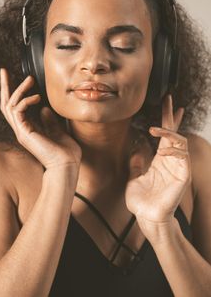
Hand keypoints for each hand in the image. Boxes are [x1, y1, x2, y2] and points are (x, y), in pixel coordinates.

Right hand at [0, 68, 81, 171]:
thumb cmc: (65, 152)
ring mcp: (21, 132)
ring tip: (29, 79)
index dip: (13, 92)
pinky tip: (37, 97)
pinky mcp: (24, 133)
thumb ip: (50, 121)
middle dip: (5, 87)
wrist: (67, 165)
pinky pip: (18, 111)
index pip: (16, 108)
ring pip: (9, 105)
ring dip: (18, 90)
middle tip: (4, 71)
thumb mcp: (58, 131)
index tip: (14, 78)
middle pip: (6, 105)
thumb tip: (45, 109)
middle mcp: (22, 130)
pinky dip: (25, 101)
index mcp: (29, 129)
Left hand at [125, 94, 190, 238]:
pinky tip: (163, 149)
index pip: (164, 136)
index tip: (165, 104)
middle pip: (174, 132)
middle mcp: (170, 160)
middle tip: (168, 99)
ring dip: (168, 131)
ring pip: (180, 140)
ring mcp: (177, 166)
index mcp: (159, 160)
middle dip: (171, 115)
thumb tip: (136, 148)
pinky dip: (174, 148)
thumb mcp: (134, 178)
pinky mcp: (183, 174)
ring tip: (156, 129)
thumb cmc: (141, 202)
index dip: (165, 120)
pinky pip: (183, 155)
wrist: (147, 217)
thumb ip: (136, 163)